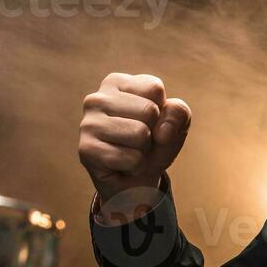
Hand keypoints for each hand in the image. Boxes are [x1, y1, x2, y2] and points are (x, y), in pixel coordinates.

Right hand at [78, 73, 191, 223]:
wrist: (137, 182)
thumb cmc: (154, 145)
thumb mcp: (176, 123)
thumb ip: (179, 114)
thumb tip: (162, 131)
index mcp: (116, 83)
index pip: (154, 88)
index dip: (162, 112)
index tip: (150, 123)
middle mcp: (96, 98)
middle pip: (149, 110)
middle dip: (153, 133)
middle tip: (140, 143)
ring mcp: (87, 124)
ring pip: (140, 134)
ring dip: (144, 151)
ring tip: (131, 153)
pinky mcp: (86, 150)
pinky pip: (131, 158)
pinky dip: (136, 167)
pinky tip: (122, 166)